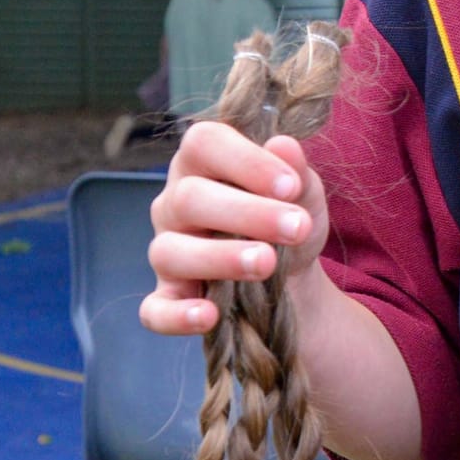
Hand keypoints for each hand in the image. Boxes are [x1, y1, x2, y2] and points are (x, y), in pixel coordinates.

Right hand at [141, 118, 328, 335]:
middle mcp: (175, 204)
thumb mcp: (304, 194)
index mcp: (203, 164)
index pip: (204, 143)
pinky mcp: (168, 297)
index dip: (246, 161)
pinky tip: (208, 315)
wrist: (293, 276)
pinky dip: (177, 315)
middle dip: (247, 213)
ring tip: (266, 264)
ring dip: (219, 258)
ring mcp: (167, 251)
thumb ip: (296, 171)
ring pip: (170, 251)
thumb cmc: (289, 219)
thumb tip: (283, 145)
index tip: (291, 186)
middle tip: (295, 228)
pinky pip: (156, 310)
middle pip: (189, 198)